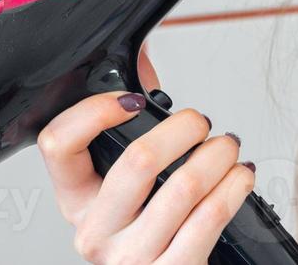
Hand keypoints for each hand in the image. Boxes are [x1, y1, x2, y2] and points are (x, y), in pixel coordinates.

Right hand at [35, 43, 255, 262]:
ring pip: (183, 187)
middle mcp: (95, 231)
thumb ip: (131, 116)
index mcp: (76, 198)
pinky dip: (234, 187)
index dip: (93, 111)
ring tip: (228, 147)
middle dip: (184, 128)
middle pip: (137, 161)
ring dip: (218, 155)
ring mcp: (131, 257)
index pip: (58, 144)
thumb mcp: (129, 176)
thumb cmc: (153, 223)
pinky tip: (240, 177)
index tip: (131, 100)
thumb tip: (140, 53)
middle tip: (200, 123)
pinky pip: (210, 218)